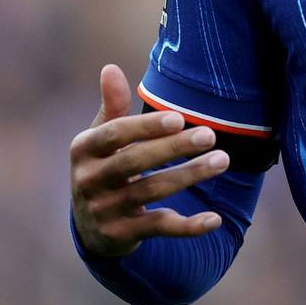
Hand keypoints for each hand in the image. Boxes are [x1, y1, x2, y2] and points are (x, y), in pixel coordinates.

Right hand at [70, 64, 228, 256]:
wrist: (90, 226)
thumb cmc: (104, 167)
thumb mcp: (100, 139)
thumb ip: (111, 107)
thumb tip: (111, 68)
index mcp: (83, 150)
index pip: (113, 134)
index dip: (145, 127)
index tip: (180, 118)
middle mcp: (88, 181)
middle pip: (134, 161)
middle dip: (173, 148)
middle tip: (211, 135)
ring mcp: (104, 210)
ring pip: (151, 192)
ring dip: (189, 176)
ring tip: (222, 160)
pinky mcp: (121, 236)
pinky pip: (159, 228)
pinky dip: (188, 226)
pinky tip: (215, 219)